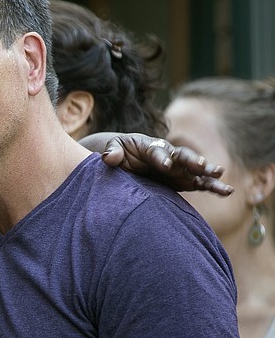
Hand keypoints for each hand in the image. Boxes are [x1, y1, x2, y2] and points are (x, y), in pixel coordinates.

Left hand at [100, 133, 233, 195]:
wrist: (127, 161)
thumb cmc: (120, 152)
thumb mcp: (113, 149)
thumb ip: (112, 152)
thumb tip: (110, 158)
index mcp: (150, 146)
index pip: (157, 151)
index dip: (161, 157)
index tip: (165, 166)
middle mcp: (168, 155)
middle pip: (182, 156)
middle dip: (191, 160)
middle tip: (200, 166)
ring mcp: (178, 168)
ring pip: (195, 169)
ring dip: (207, 171)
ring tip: (219, 174)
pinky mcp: (183, 181)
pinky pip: (200, 182)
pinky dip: (212, 186)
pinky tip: (226, 191)